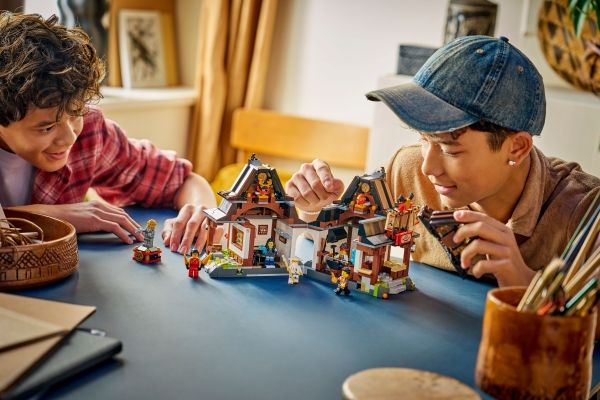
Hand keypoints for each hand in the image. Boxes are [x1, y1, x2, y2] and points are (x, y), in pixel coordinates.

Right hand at [10, 201, 141, 243]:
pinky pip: (114, 228)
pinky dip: (123, 234)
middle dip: (134, 225)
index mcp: (98, 203)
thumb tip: (104, 226)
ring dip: (133, 230)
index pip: (119, 211)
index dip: (130, 219)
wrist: (51, 216)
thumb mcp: (82, 216)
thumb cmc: (65, 219)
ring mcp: (97, 212)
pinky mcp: (94, 220)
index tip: (137, 227)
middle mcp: (100, 206)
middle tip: (142, 234)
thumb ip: (94, 218)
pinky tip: (128, 241)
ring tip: (139, 238)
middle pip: (123, 215)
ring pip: (122, 220)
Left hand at [162, 204, 222, 253]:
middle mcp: (200, 210)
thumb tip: (166, 241)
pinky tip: (208, 250)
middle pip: (192, 224)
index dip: (175, 236)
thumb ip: (168, 231)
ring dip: (200, 241)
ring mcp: (211, 216)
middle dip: (187, 239)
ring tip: (196, 252)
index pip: (179, 223)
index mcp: (187, 209)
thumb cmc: (187, 221)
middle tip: (183, 251)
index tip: (173, 248)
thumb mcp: (175, 223)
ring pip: (206, 228)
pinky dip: (213, 241)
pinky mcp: (219, 223)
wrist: (204, 214)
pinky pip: (217, 232)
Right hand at [285, 159, 344, 213]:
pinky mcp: (289, 185)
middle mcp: (306, 167)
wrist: (313, 201)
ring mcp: (296, 176)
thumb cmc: (326, 192)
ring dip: (314, 201)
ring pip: (306, 193)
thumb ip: (338, 185)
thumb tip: (334, 184)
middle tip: (325, 199)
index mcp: (319, 164)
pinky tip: (307, 202)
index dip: (326, 179)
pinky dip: (305, 203)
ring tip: (317, 200)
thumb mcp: (336, 189)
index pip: (322, 169)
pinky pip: (297, 197)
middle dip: (322, 195)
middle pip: (315, 183)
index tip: (330, 188)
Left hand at [452, 210, 534, 286]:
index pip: (484, 218)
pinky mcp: (506, 265)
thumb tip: (462, 225)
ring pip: (478, 245)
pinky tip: (477, 273)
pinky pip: (483, 264)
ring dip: (465, 255)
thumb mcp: (496, 243)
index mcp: (503, 230)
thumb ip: (484, 234)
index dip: (469, 215)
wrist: (521, 280)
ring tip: (464, 263)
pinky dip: (475, 269)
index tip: (455, 215)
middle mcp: (506, 238)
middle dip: (463, 231)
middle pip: (480, 227)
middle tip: (455, 240)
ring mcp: (507, 251)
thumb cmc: (503, 260)